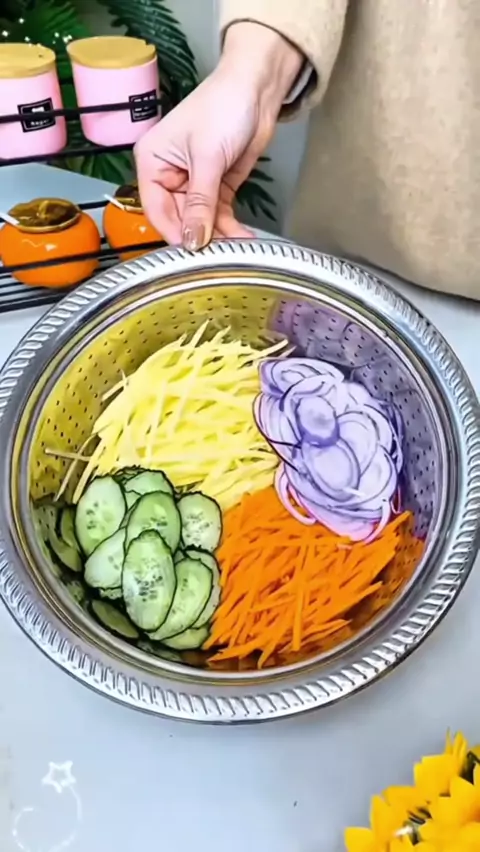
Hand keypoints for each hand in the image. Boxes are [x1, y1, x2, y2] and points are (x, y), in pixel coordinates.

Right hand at [135, 22, 301, 248]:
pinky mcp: (217, 185)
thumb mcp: (207, 158)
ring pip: (200, 220)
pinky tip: (243, 238)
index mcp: (152, 163)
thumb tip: (192, 240)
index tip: (191, 253)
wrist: (257, 88)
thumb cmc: (222, 107)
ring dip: (219, 236)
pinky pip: (219, 215)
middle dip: (200, 237)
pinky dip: (230, 227)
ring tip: (236, 248)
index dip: (174, 233)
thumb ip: (199, 203)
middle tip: (219, 254)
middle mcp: (169, 175)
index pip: (156, 210)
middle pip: (179, 219)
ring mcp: (193, 182)